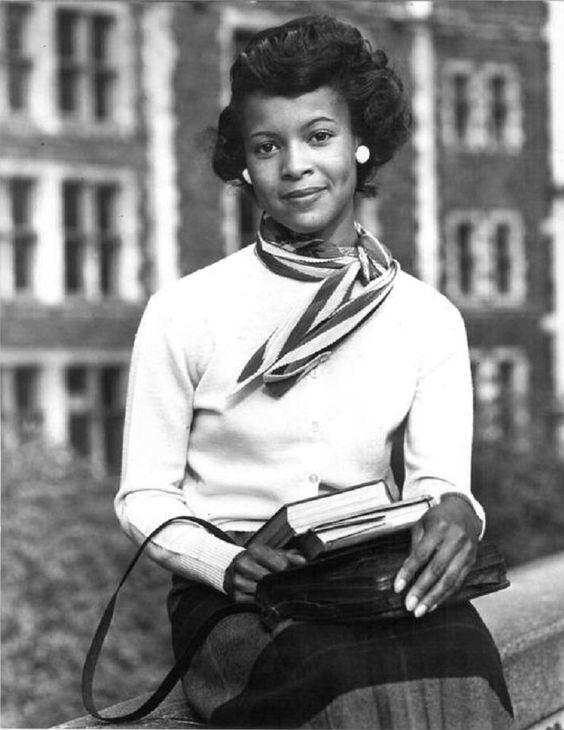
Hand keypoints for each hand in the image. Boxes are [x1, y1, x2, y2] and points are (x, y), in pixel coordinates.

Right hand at [223, 543, 306, 602]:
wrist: (232, 566)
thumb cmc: (255, 559)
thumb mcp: (272, 553)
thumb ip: (289, 557)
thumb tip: (303, 563)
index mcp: (255, 551)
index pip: (280, 565)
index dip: (288, 571)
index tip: (290, 574)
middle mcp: (243, 564)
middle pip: (271, 580)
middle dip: (279, 584)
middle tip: (284, 585)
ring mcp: (237, 581)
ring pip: (262, 593)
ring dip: (270, 594)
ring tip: (272, 590)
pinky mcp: (235, 596)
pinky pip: (253, 603)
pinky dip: (260, 602)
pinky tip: (262, 596)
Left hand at [393, 495, 480, 617]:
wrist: (464, 512)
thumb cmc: (438, 518)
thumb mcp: (422, 524)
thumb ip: (415, 545)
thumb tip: (406, 571)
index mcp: (439, 528)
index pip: (421, 554)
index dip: (409, 572)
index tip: (398, 587)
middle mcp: (455, 540)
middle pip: (437, 570)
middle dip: (422, 590)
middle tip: (409, 606)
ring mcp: (466, 552)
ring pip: (450, 580)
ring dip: (434, 598)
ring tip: (420, 611)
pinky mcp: (472, 561)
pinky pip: (458, 582)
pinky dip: (445, 595)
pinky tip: (434, 604)